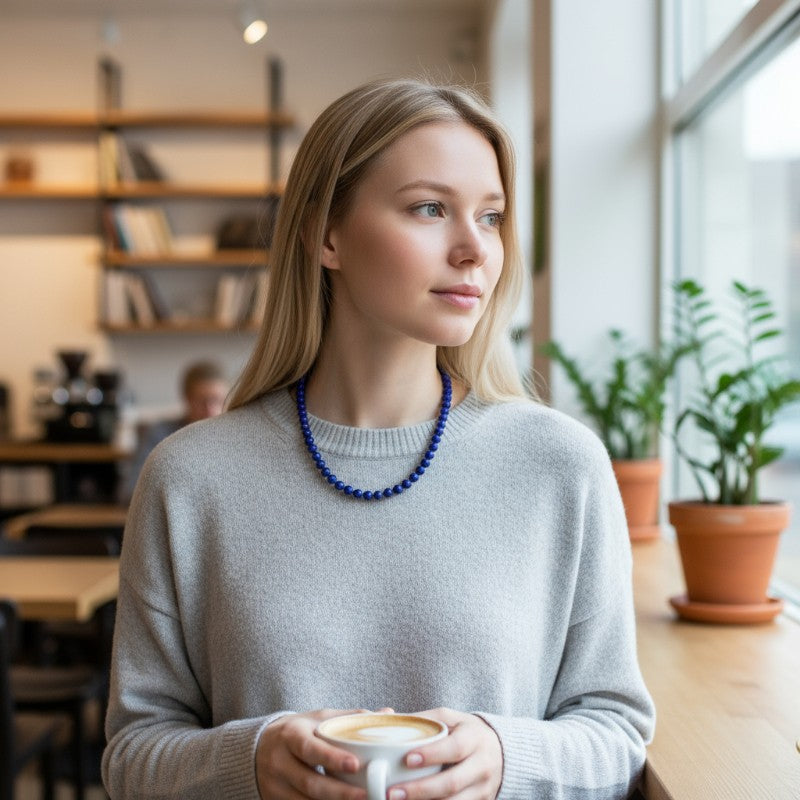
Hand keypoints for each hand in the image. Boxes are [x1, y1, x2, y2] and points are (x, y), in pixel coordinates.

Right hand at [256, 708, 366, 799]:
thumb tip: (388, 713)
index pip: (311, 748)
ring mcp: (276, 786)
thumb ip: (350, 718)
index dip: (332, 758)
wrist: (257, 748)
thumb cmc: (298, 731)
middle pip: (310, 783)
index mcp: (291, 735)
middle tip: (366, 795)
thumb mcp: (318, 718)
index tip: (355, 765)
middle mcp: (280, 762)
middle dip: (339, 793)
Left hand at [388, 708, 502, 799]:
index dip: (432, 754)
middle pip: (452, 782)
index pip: (455, 748)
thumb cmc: (466, 732)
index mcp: (474, 738)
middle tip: (392, 792)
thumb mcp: (451, 718)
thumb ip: (425, 720)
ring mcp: (482, 789)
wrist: (501, 752)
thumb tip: (388, 719)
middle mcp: (482, 766)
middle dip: (421, 790)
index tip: (408, 759)